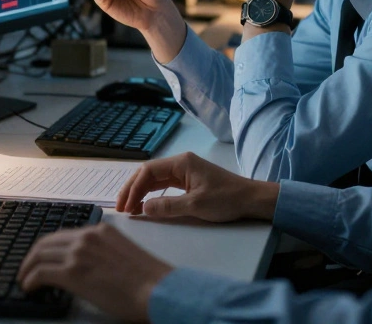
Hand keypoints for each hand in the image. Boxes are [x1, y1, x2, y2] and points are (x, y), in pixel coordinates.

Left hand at [18, 224, 171, 322]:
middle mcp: (87, 237)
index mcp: (100, 230)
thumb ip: (102, 252)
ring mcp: (79, 253)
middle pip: (47, 242)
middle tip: (27, 268)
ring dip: (28, 268)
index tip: (42, 257)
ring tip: (24, 279)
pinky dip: (30, 280)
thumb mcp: (122, 254)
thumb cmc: (148, 279)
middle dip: (33, 256)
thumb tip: (87, 265)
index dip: (48, 247)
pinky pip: (40, 273)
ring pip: (39, 255)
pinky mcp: (73, 272)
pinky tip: (29, 287)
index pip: (63, 235)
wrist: (157, 289)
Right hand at [116, 152, 279, 222]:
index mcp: (182, 163)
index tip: (126, 207)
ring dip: (141, 192)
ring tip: (129, 208)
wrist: (251, 200)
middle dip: (132, 189)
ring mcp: (185, 171)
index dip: (133, 189)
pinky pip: (164, 185)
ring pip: (155, 179)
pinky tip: (146, 204)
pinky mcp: (190, 181)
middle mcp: (181, 163)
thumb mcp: (195, 205)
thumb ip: (167, 206)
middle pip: (148, 173)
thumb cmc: (226, 199)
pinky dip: (152, 194)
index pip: (148, 171)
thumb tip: (142, 209)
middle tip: (120, 208)